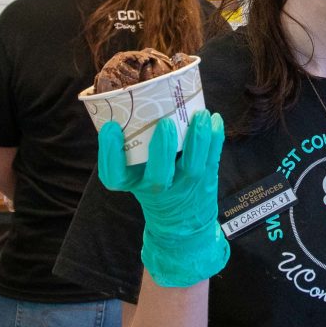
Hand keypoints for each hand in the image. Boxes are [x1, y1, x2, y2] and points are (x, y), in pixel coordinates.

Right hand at [98, 110, 228, 287]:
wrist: (180, 224)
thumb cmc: (153, 187)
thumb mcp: (135, 175)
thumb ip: (132, 148)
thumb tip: (133, 101)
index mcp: (132, 184)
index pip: (114, 176)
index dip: (110, 153)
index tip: (111, 128)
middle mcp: (157, 189)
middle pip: (158, 176)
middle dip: (163, 150)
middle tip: (166, 123)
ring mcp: (184, 187)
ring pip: (192, 167)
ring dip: (197, 140)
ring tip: (200, 115)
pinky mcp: (206, 181)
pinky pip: (213, 159)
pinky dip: (215, 138)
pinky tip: (214, 119)